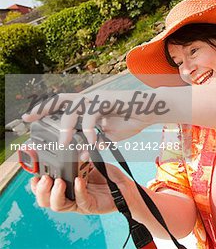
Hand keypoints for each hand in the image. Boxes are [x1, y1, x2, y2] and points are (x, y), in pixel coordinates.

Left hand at [22, 91, 155, 144]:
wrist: (149, 111)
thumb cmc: (130, 120)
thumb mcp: (108, 135)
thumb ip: (94, 141)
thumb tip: (82, 154)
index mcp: (87, 107)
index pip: (61, 106)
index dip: (44, 111)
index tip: (29, 120)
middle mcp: (89, 100)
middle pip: (59, 100)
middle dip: (42, 109)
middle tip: (28, 120)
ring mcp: (97, 99)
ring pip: (72, 108)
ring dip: (66, 127)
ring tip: (64, 143)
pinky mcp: (106, 100)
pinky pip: (92, 115)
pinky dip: (89, 130)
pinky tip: (92, 141)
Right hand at [30, 163, 130, 213]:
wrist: (124, 187)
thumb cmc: (106, 176)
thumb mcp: (90, 164)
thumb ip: (78, 159)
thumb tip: (69, 147)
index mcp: (65, 186)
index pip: (44, 188)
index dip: (35, 184)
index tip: (33, 174)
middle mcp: (68, 196)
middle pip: (45, 200)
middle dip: (41, 191)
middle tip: (45, 179)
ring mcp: (78, 203)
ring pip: (58, 205)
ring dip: (55, 194)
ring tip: (58, 182)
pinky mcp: (89, 206)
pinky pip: (81, 200)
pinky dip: (78, 190)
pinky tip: (79, 181)